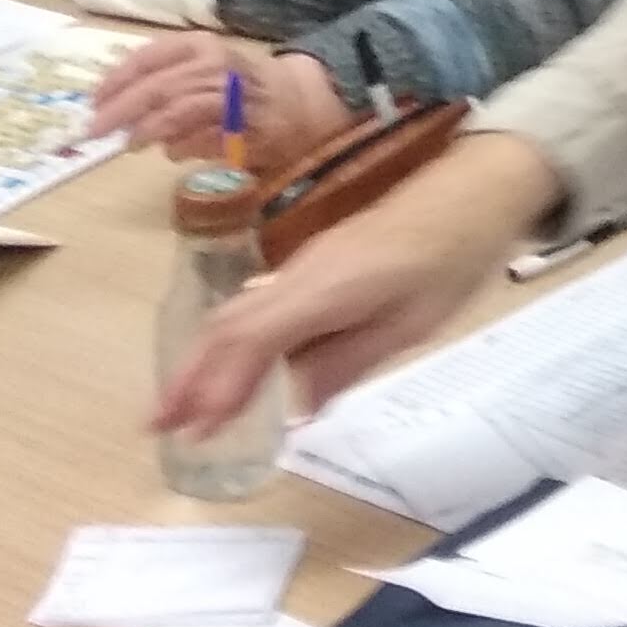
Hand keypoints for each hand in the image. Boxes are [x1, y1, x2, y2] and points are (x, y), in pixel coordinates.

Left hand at [85, 36, 349, 165]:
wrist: (301, 101)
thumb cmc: (242, 85)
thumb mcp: (203, 68)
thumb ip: (165, 80)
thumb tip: (114, 104)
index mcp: (201, 45)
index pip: (149, 57)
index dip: (116, 79)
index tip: (93, 100)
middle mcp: (216, 65)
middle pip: (158, 86)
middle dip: (121, 109)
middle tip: (95, 130)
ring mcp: (233, 96)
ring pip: (179, 111)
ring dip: (148, 129)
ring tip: (129, 144)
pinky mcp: (247, 127)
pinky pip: (206, 137)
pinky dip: (184, 145)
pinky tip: (171, 152)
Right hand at [154, 132, 564, 437]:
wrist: (469, 194)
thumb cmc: (449, 260)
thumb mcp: (408, 327)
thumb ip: (345, 363)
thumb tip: (294, 408)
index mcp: (323, 289)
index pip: (250, 341)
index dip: (217, 388)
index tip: (193, 432)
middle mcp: (298, 274)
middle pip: (227, 324)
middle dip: (189, 375)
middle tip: (157, 425)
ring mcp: (301, 267)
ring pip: (236, 313)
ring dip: (202, 359)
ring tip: (179, 405)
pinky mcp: (311, 267)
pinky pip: (256, 307)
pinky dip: (231, 343)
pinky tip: (232, 370)